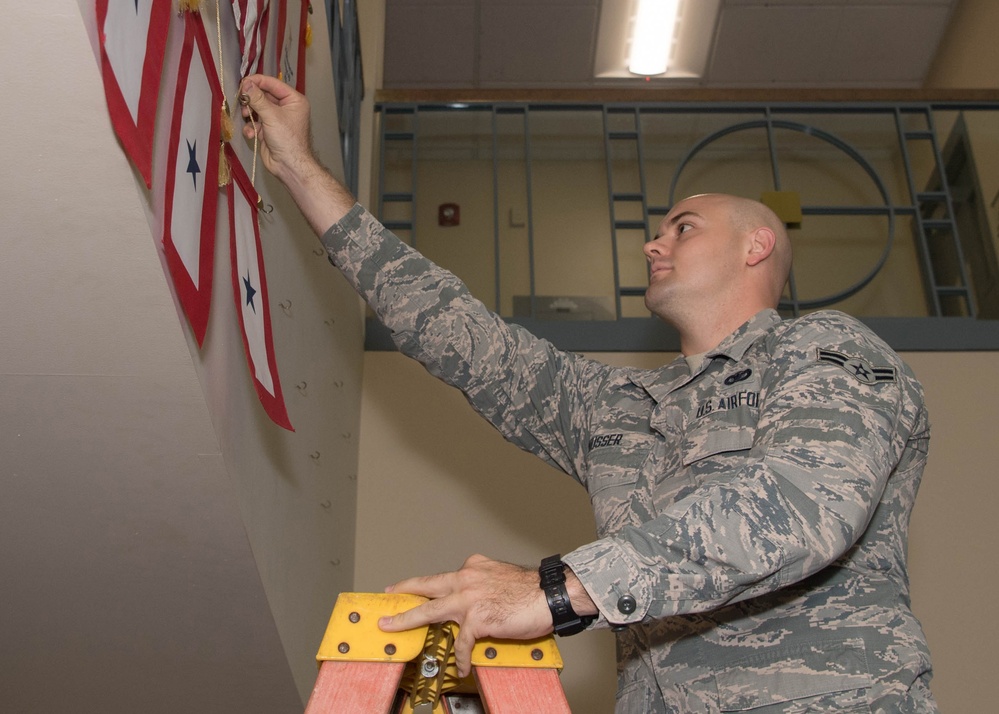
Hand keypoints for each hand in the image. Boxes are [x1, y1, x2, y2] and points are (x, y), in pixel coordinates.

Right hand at [238, 74, 315, 183]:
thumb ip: (257, 98)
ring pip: (257, 109)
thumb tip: (246, 84)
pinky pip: (255, 122)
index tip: (243, 82)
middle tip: (241, 100)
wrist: (289, 166)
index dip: (257, 81)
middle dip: (251, 99)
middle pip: (263, 95)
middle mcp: (286, 107)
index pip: (273, 84)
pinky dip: (251, 127)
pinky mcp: (268, 130)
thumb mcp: (271, 116)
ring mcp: (276, 119)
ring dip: (249, 113)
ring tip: (246, 116)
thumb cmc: (287, 139)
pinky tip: (252, 134)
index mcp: (293, 100)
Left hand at [379, 554, 553, 677]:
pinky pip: (461, 642)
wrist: (550, 595)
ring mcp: (470, 599)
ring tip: (393, 628)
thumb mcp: (500, 576)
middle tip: (387, 596)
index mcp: (473, 567)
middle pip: (427, 586)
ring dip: (407, 620)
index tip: (414, 587)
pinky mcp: (477, 619)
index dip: (426, 584)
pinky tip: (460, 666)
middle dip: (403, 592)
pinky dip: (460, 656)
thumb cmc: (531, 590)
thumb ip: (482, 584)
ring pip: (430, 610)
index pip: (444, 577)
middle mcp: (467, 579)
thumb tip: (474, 598)